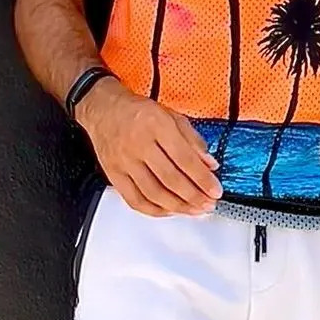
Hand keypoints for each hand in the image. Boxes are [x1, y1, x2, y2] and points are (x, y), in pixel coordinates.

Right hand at [75, 79, 222, 216]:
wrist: (103, 109)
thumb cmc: (138, 111)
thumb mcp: (171, 115)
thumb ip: (193, 140)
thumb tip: (210, 164)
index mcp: (156, 125)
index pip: (184, 158)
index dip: (203, 179)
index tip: (216, 190)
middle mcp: (139, 143)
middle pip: (170, 179)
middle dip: (194, 197)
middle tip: (208, 204)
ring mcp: (124, 161)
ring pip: (154, 193)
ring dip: (178, 207)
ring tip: (194, 210)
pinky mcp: (114, 174)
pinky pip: (135, 200)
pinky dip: (154, 211)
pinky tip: (169, 211)